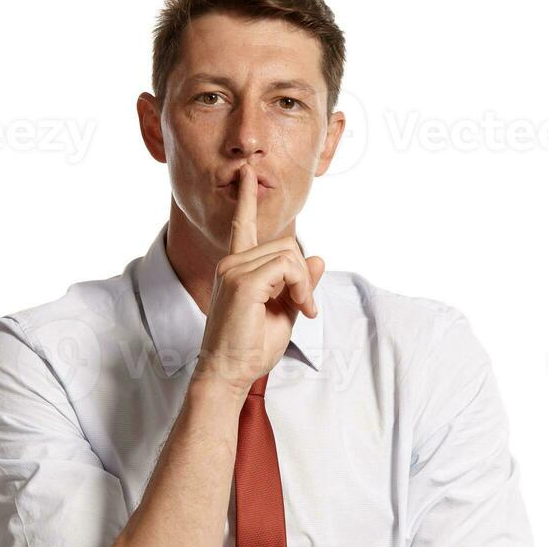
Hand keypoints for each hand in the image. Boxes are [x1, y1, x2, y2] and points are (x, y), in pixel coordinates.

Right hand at [193, 164, 325, 397]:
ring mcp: (234, 269)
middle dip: (304, 275)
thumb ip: (299, 284)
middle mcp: (232, 263)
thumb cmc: (251, 348)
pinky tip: (301, 308)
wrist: (230, 372)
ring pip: (290, 254)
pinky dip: (301, 287)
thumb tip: (318, 258)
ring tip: (303, 310)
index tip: (247, 174)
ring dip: (304, 284)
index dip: (246, 199)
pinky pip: (288, 267)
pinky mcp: (243, 281)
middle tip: (308, 307)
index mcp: (237, 267)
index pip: (243, 225)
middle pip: (286, 244)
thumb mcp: (285, 311)